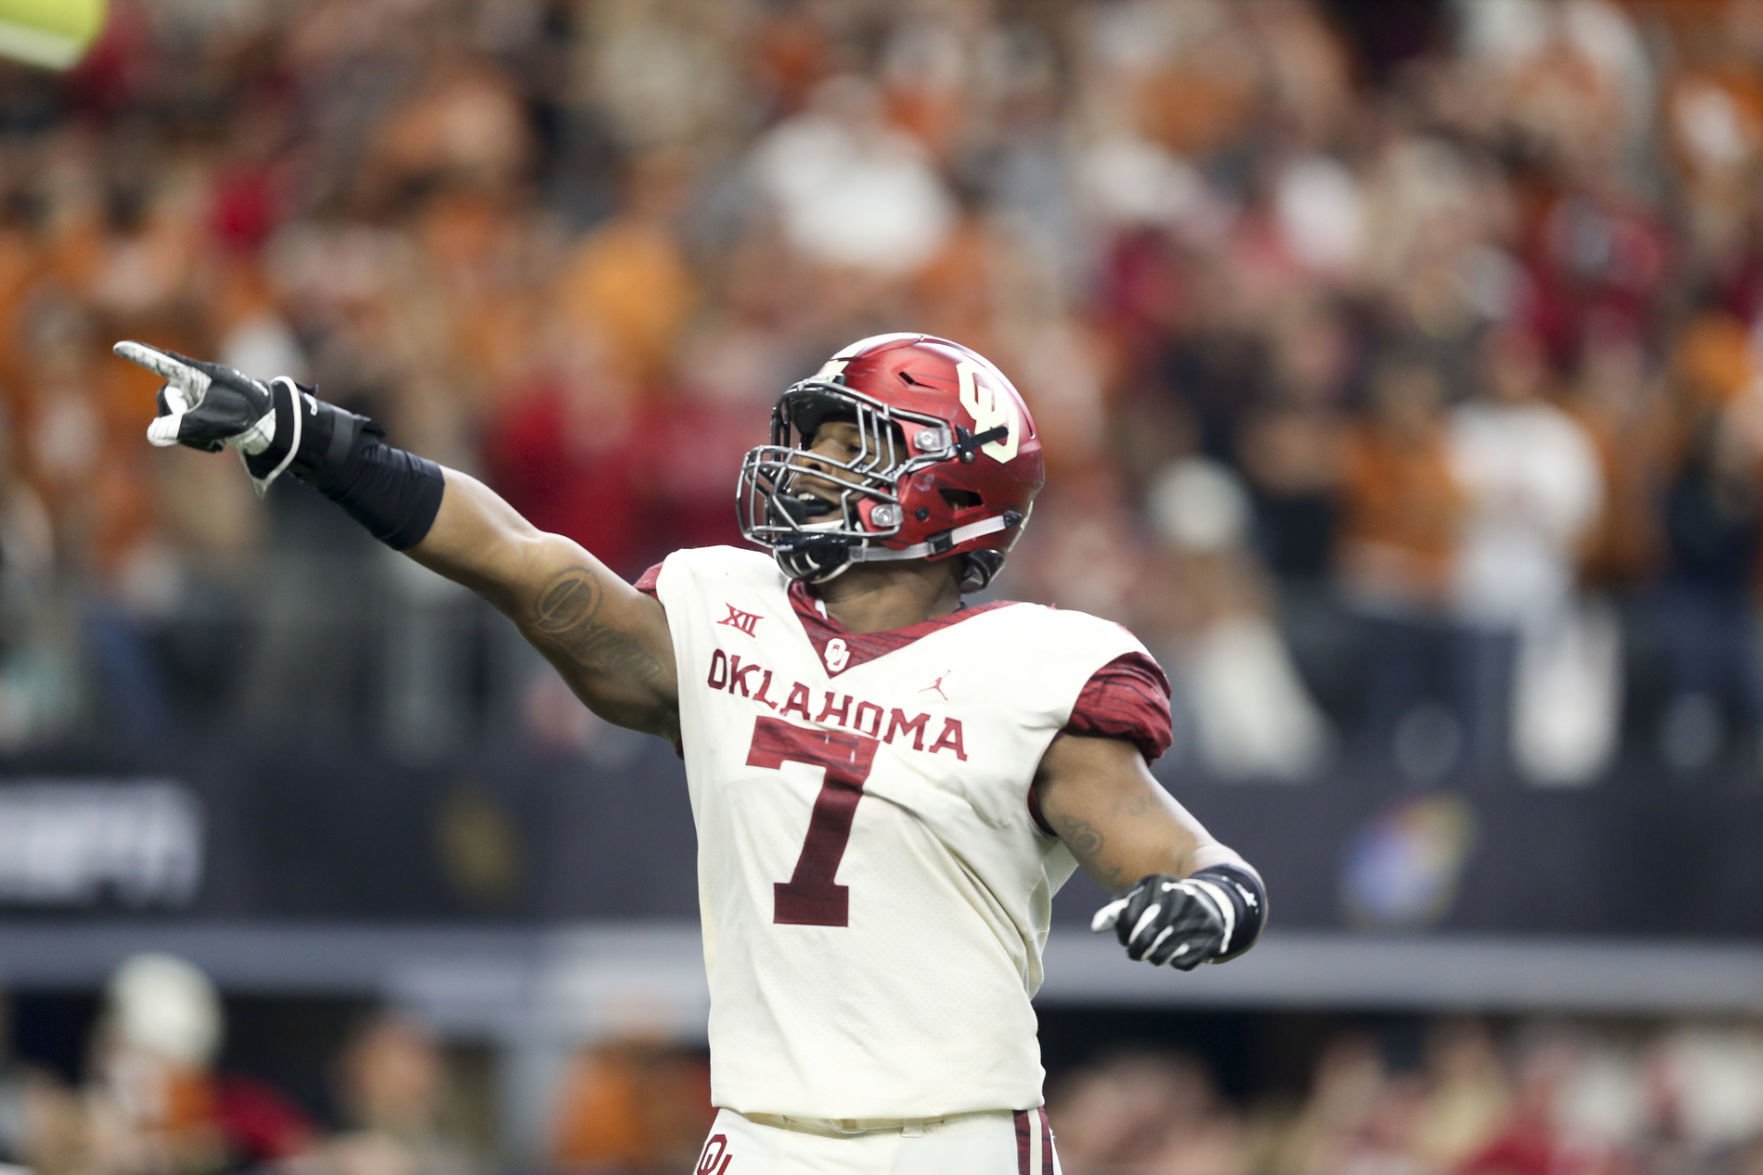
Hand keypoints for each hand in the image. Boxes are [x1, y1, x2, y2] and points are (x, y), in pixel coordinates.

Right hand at [115, 341, 302, 494]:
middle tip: (204, 433)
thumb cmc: (248, 414)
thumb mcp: (216, 421)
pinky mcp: (200, 412)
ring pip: (172, 418)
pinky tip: (218, 446)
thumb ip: (184, 427)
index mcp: (197, 374)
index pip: (162, 362)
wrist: (274, 425)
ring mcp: (195, 398)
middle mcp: (192, 383)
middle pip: (165, 399)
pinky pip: (183, 428)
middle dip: (178, 420)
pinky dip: (196, 439)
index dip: (140, 355)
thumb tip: (151, 435)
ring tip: (217, 443)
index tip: (119, 346)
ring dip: (189, 435)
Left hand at [1090, 873, 1231, 970]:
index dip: (1123, 933)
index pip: (1128, 919)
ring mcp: (1199, 919)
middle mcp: (1180, 898)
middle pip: (1145, 939)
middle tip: (1136, 951)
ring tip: (1155, 952)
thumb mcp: (1142, 897)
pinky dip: (1177, 961)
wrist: (1213, 900)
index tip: (1126, 936)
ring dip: (1155, 957)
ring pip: (1163, 955)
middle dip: (1137, 949)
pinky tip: (1177, 951)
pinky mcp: (1213, 939)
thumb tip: (1096, 927)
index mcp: (1159, 884)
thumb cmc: (1166, 901)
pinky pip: (1184, 963)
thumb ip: (1117, 910)